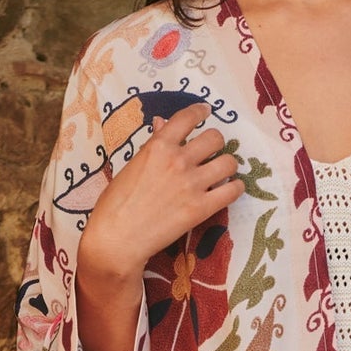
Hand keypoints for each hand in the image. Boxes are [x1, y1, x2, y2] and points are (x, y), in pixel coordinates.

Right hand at [79, 102, 243, 284]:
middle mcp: (178, 161)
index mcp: (158, 146)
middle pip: (215, 138)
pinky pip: (232, 191)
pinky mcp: (201, 208)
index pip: (187, 118)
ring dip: (227, 165)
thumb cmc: (115, 203)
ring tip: (221, 172)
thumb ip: (153, 144)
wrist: (117, 238)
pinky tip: (229, 189)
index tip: (205, 112)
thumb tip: (162, 123)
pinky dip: (235, 188)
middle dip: (215, 142)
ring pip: (229, 162)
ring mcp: (192, 184)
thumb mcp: (132, 165)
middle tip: (211, 152)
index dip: (200, 111)